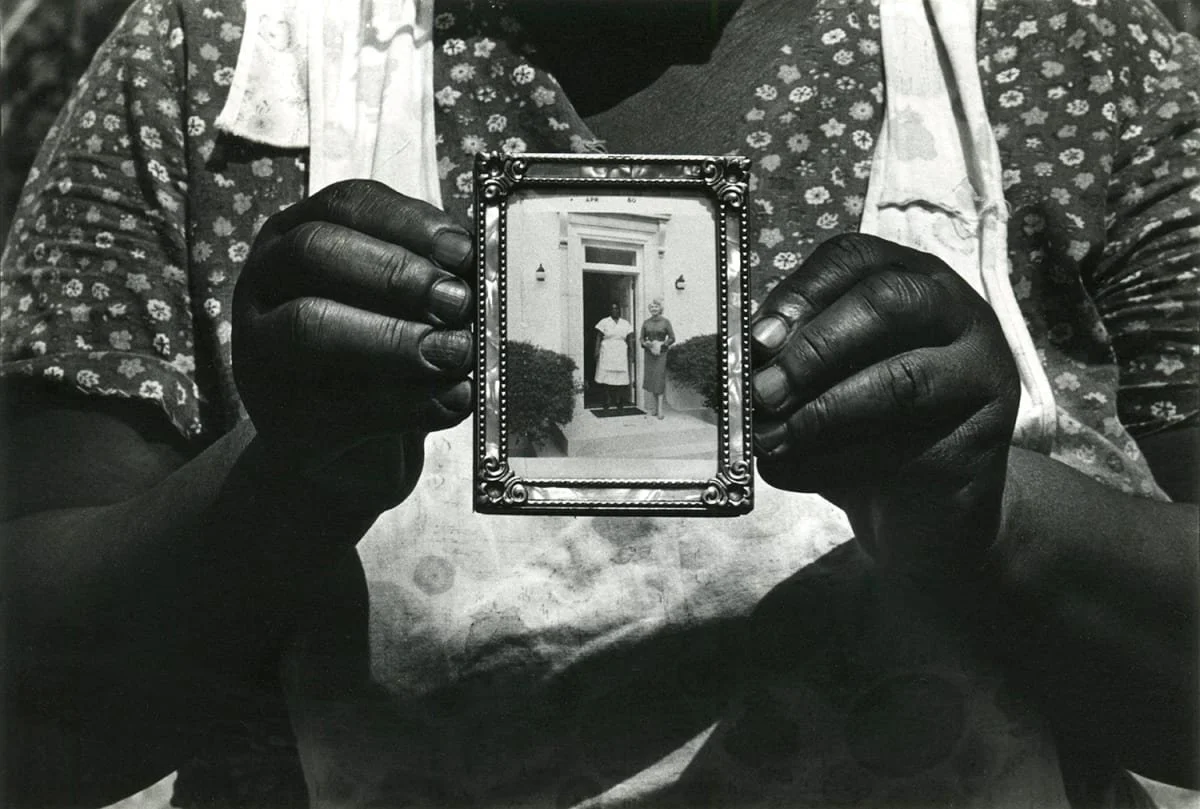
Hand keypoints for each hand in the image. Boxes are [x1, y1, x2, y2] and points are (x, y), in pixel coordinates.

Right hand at [233, 180, 474, 516]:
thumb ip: (431, 283)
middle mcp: (266, 286)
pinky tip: (455, 398)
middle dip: (394, 274)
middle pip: (315, 253)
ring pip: (310, 327)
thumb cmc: (383, 361)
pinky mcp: (281, 421)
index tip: (462, 249)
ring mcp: (261, 355)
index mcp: (298, 238)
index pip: (346, 205)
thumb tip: (476, 275)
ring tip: (458, 353)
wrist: (349, 455)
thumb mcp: (405, 310)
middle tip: (457, 301)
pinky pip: (341, 404)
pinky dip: (409, 403)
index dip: (407, 223)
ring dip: (394, 338)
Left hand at [751, 234, 1019, 590]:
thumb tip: (737, 364)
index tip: (756, 338)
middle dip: (814, 347)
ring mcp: (981, 371)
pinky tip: (795, 472)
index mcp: (907, 278)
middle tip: (764, 391)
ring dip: (823, 411)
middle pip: (888, 301)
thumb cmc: (862, 429)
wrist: (922, 509)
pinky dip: (836, 463)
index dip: (800, 292)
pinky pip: (904, 445)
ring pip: (902, 378)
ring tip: (773, 439)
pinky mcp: (985, 437)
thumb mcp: (819, 383)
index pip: (854, 258)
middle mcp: (955, 312)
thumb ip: (787, 363)